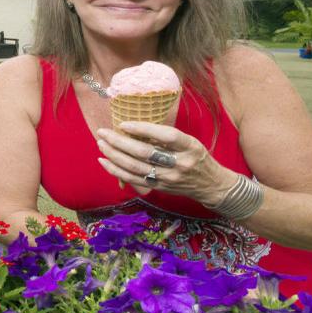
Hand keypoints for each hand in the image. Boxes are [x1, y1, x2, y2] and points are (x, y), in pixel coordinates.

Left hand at [93, 121, 236, 203]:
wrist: (210, 185)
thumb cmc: (197, 157)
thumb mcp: (189, 142)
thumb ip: (166, 137)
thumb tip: (136, 127)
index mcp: (189, 147)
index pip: (166, 136)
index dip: (144, 129)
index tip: (124, 123)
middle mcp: (179, 164)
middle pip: (145, 153)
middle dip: (120, 142)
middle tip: (103, 132)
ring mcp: (167, 179)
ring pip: (135, 167)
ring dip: (114, 156)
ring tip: (101, 144)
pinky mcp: (159, 188)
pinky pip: (133, 179)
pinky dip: (116, 171)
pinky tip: (105, 162)